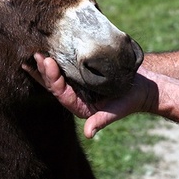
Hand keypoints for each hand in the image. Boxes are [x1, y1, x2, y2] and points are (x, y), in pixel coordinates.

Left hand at [24, 53, 158, 137]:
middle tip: (36, 53)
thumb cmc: (130, 100)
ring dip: (47, 62)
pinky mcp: (83, 71)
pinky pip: (67, 64)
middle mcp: (75, 95)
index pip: (60, 93)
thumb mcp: (117, 110)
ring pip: (57, 73)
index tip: (47, 62)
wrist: (143, 87)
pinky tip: (51, 44)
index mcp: (79, 106)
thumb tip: (89, 134)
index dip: (52, 78)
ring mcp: (78, 83)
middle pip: (54, 83)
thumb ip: (101, 120)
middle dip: (43, 70)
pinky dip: (59, 55)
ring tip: (36, 48)